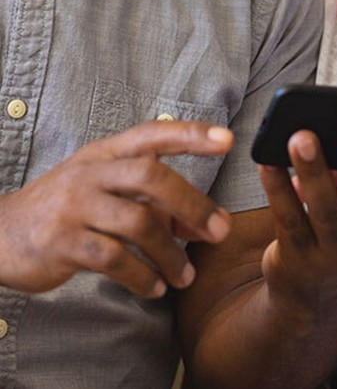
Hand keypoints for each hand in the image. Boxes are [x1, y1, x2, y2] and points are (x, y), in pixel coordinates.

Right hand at [0, 120, 232, 297]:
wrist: (2, 233)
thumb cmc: (65, 208)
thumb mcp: (105, 190)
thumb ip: (152, 200)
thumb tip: (201, 222)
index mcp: (105, 154)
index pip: (153, 134)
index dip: (191, 135)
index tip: (228, 140)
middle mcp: (92, 172)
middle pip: (152, 176)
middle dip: (192, 203)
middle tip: (220, 230)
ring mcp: (76, 206)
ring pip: (137, 222)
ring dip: (170, 253)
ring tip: (185, 276)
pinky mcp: (63, 242)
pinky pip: (114, 259)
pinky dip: (141, 276)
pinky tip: (153, 287)